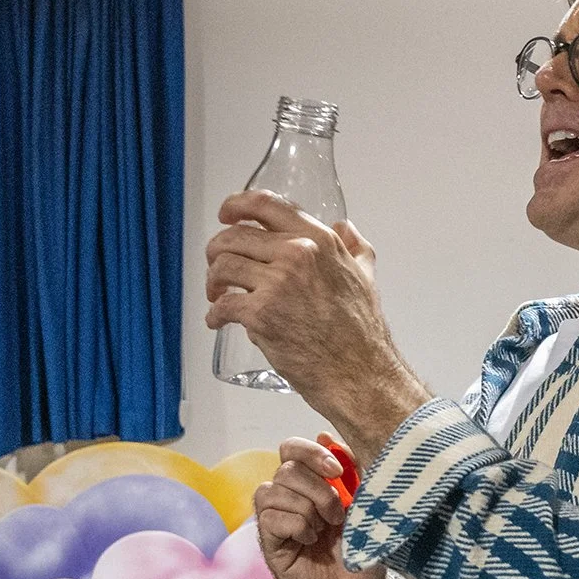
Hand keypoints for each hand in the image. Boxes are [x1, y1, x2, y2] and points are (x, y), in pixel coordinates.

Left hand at [205, 194, 429, 457]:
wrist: (358, 373)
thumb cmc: (362, 332)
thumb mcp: (365, 276)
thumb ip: (354, 247)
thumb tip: (345, 228)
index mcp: (318, 239)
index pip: (266, 204)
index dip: (236, 205)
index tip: (226, 214)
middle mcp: (296, 254)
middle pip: (234, 236)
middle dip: (217, 250)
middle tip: (216, 266)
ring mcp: (277, 283)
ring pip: (222, 266)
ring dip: (212, 281)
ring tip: (216, 294)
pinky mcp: (260, 315)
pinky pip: (222, 304)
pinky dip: (214, 313)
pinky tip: (217, 320)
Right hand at [255, 438, 389, 578]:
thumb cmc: (365, 554)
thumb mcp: (368, 505)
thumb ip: (353, 470)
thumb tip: (328, 436)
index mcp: (311, 485)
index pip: (291, 449)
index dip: (310, 452)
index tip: (337, 470)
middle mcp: (291, 500)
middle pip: (284, 468)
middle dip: (317, 486)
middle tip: (338, 513)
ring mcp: (278, 522)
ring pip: (271, 491)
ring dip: (306, 507)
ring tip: (325, 529)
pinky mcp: (271, 545)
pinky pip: (268, 519)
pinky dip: (294, 525)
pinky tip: (310, 541)